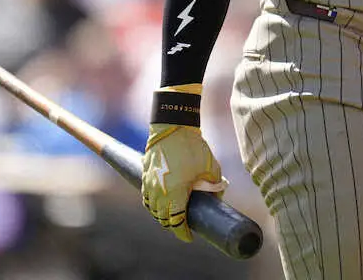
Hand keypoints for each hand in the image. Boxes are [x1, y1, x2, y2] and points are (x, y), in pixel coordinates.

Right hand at [141, 123, 226, 241]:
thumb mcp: (211, 168)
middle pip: (162, 218)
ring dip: (161, 215)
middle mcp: (159, 191)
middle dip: (172, 225)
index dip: (182, 233)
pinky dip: (152, 203)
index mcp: (175, 193)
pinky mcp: (144, 174)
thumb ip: (215, 186)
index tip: (189, 237)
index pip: (176, 222)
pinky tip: (160, 203)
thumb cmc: (193, 147)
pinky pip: (146, 196)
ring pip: (152, 208)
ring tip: (172, 216)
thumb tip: (218, 197)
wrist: (172, 126)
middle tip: (183, 226)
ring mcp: (149, 183)